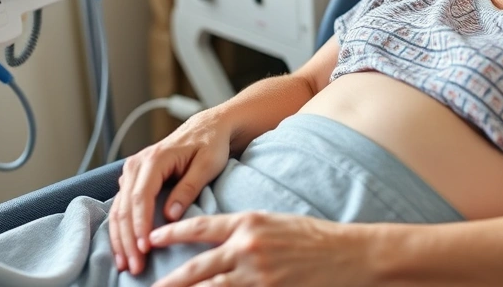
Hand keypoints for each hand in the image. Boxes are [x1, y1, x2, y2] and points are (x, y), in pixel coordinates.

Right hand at [110, 111, 233, 275]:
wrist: (207, 127)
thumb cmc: (211, 144)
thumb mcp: (207, 164)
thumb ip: (188, 188)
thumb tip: (171, 215)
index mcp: (155, 158)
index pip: (140, 197)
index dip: (141, 225)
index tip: (145, 249)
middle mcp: (137, 163)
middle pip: (125, 207)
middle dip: (128, 239)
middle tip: (135, 266)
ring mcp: (132, 171)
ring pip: (119, 209)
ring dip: (120, 239)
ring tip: (126, 264)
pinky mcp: (133, 179)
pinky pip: (122, 207)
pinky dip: (121, 230)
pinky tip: (123, 249)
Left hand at [147, 212, 370, 286]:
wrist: (348, 253)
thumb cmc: (314, 237)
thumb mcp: (276, 222)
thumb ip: (247, 230)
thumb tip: (221, 240)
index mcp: (248, 222)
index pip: (200, 227)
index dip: (173, 233)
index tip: (154, 237)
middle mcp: (247, 247)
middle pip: (197, 267)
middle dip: (169, 280)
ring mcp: (256, 274)